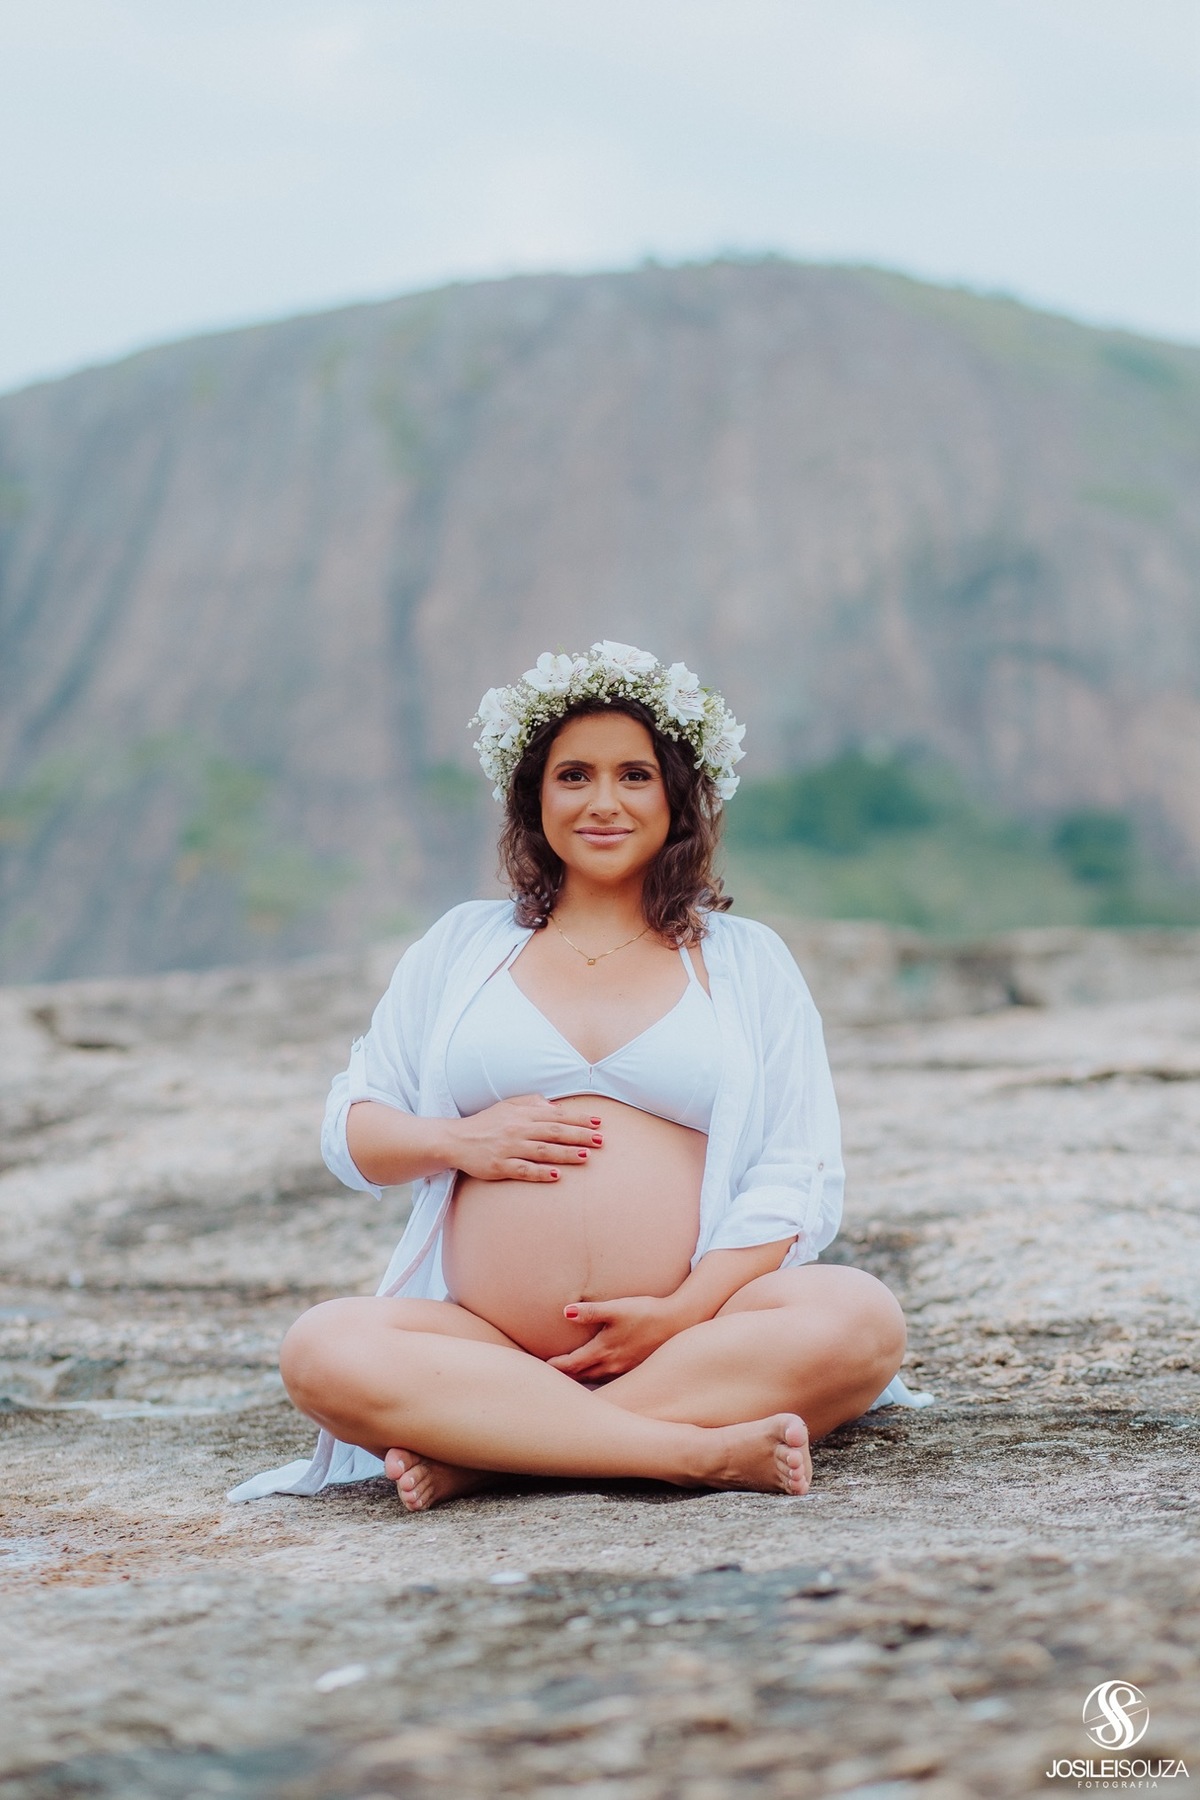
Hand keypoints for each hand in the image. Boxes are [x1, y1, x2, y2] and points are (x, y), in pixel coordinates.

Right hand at [448, 1094, 602, 1183]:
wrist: (455, 1140)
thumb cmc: (485, 1123)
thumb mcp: (507, 1106)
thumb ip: (532, 1103)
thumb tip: (555, 1106)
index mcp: (522, 1114)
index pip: (556, 1116)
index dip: (578, 1119)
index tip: (598, 1122)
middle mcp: (517, 1130)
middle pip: (554, 1132)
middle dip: (579, 1136)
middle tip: (600, 1140)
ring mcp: (509, 1149)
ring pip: (543, 1151)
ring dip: (565, 1153)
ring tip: (586, 1156)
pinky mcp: (500, 1166)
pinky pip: (523, 1170)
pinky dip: (541, 1173)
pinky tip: (557, 1176)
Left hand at [547, 1296, 678, 1379]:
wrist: (679, 1322)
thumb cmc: (646, 1313)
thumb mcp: (617, 1308)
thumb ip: (590, 1311)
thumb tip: (565, 1312)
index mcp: (604, 1351)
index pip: (572, 1365)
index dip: (556, 1367)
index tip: (541, 1368)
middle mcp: (612, 1366)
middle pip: (581, 1377)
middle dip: (565, 1378)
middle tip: (548, 1378)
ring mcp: (625, 1370)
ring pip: (596, 1380)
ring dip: (580, 1380)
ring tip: (567, 1380)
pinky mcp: (635, 1369)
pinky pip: (610, 1380)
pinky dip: (597, 1380)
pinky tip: (596, 1376)